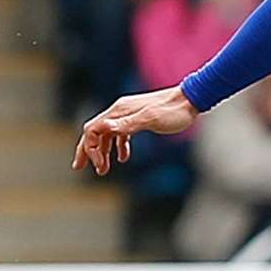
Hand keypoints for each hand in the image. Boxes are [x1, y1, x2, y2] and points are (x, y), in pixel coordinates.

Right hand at [72, 86, 197, 175]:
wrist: (191, 100)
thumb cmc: (173, 111)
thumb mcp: (150, 120)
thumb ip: (127, 125)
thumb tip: (105, 128)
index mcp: (119, 111)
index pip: (93, 130)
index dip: (90, 149)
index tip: (99, 166)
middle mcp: (120, 111)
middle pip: (95, 131)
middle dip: (87, 150)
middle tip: (79, 167)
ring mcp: (129, 115)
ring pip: (107, 134)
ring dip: (102, 151)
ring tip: (103, 170)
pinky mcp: (138, 119)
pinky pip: (121, 133)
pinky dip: (118, 146)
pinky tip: (122, 158)